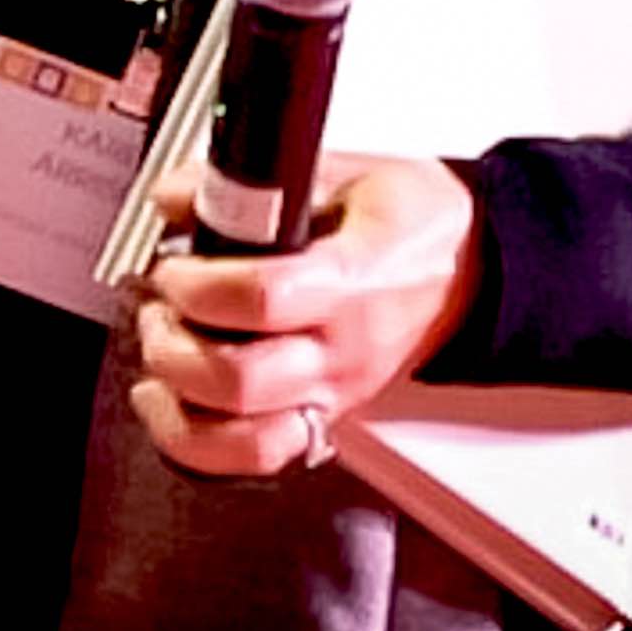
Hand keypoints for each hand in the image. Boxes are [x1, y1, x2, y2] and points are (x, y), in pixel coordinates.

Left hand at [126, 155, 483, 479]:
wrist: (468, 270)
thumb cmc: (412, 223)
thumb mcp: (343, 172)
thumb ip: (252, 184)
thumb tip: (177, 195)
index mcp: (351, 283)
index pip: (262, 300)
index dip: (198, 284)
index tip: (176, 264)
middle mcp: (342, 353)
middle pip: (241, 382)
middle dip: (175, 344)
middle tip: (163, 306)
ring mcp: (334, 396)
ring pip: (245, 441)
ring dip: (180, 406)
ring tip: (162, 356)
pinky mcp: (324, 419)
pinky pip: (256, 457)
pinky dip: (198, 445)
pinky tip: (172, 407)